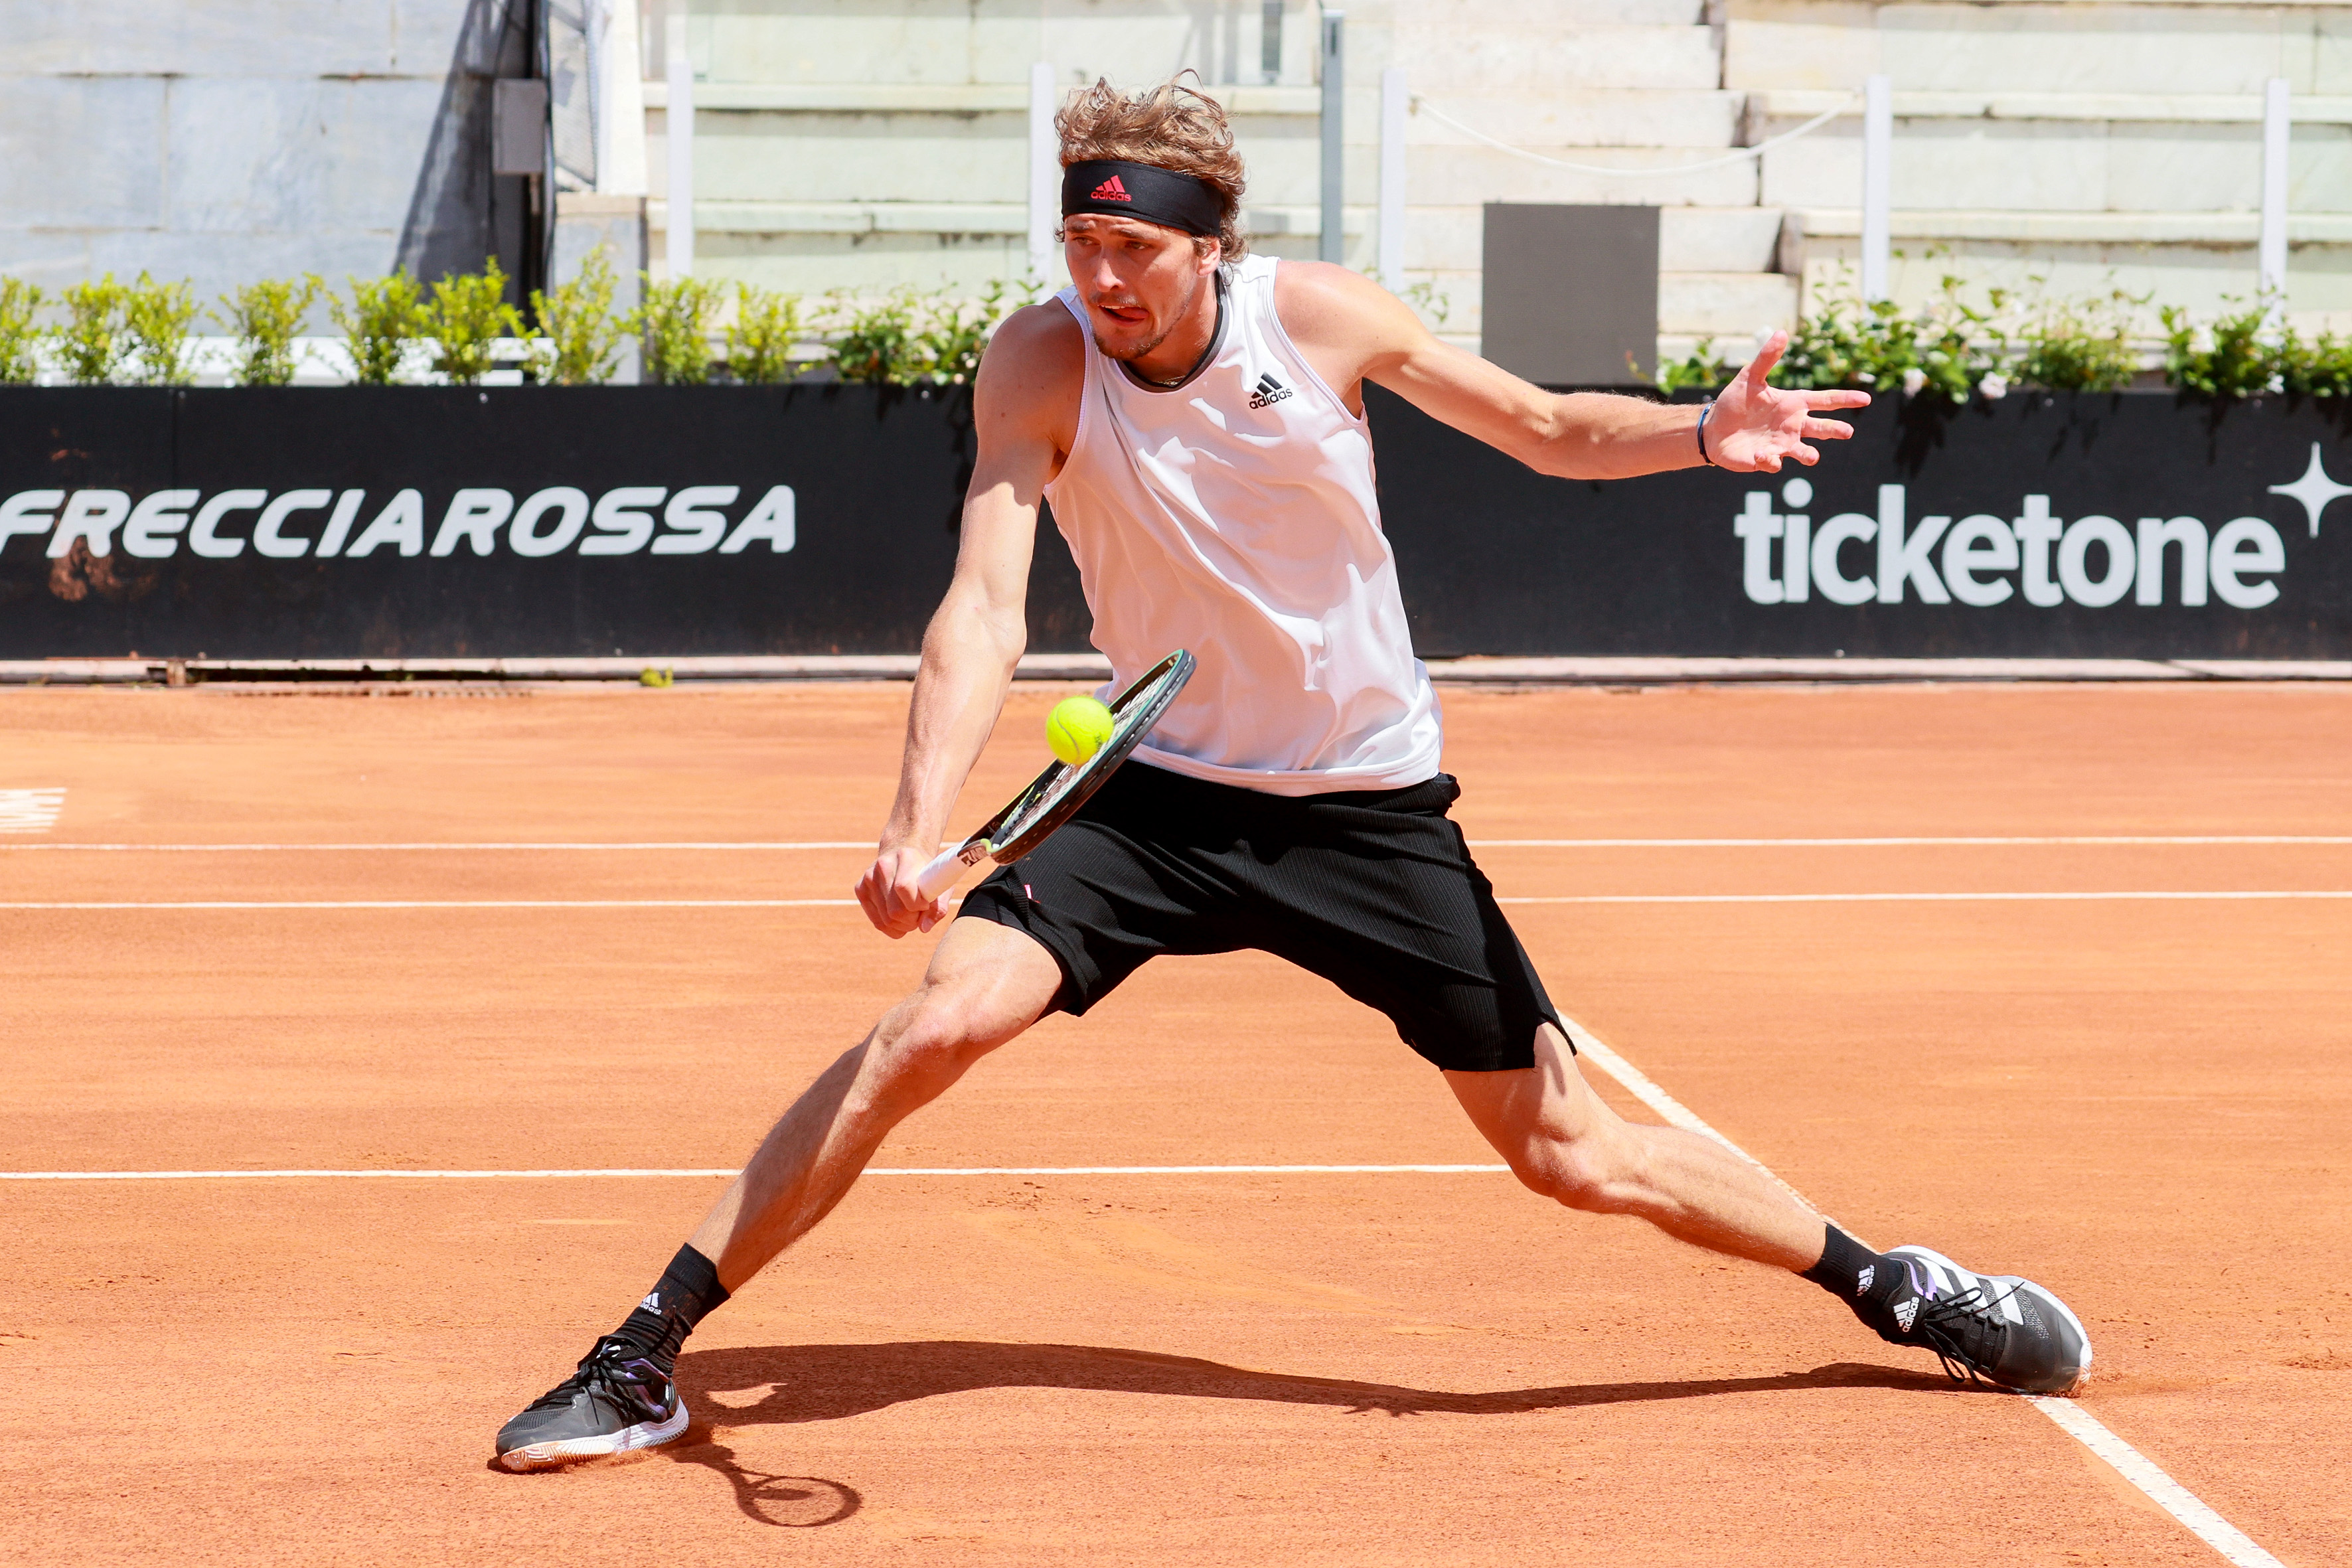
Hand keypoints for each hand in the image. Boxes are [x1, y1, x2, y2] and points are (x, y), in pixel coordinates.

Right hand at [855, 844, 942, 937]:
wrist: (903, 851)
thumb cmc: (926, 871)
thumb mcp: (940, 884)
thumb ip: (938, 908)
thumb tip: (924, 928)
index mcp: (906, 857)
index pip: (904, 888)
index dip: (918, 905)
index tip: (926, 904)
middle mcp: (883, 866)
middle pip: (895, 910)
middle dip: (912, 920)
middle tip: (920, 914)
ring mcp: (868, 878)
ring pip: (886, 920)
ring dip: (903, 926)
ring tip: (911, 915)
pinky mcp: (860, 889)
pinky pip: (877, 922)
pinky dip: (892, 928)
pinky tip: (900, 919)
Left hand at [1703, 331, 1871, 472]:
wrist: (1713, 429)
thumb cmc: (1735, 402)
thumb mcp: (1749, 377)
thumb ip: (1766, 358)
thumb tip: (1782, 333)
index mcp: (1794, 404)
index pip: (1825, 400)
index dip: (1845, 399)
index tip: (1865, 398)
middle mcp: (1793, 425)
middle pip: (1822, 429)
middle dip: (1835, 431)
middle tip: (1847, 431)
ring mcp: (1781, 444)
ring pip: (1803, 451)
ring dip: (1808, 454)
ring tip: (1812, 456)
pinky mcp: (1765, 459)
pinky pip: (1774, 463)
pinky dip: (1770, 460)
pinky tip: (1761, 455)